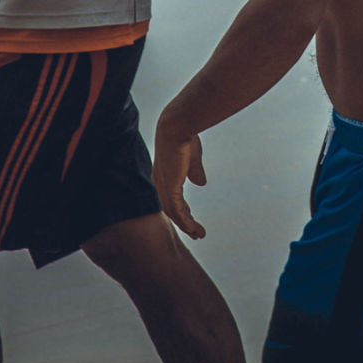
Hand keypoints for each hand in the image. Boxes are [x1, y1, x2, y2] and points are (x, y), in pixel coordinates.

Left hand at [152, 120, 207, 239]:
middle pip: (171, 209)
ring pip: (175, 214)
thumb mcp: (193, 158)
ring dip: (187, 226)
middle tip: (195, 232)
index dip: (182, 209)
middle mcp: (161, 183)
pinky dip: (186, 223)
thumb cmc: (184, 137)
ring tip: (199, 234)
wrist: (177, 128)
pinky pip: (178, 213)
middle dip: (184, 221)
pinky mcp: (170, 189)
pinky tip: (194, 229)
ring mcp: (164, 187)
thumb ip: (195, 171)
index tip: (191, 218)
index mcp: (165, 175)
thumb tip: (201, 183)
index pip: (171, 197)